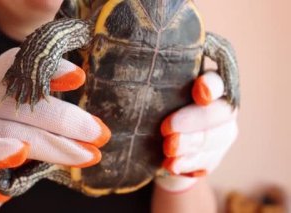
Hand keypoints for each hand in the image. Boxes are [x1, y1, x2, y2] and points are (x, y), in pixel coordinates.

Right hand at [0, 48, 110, 212]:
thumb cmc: (13, 143)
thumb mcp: (33, 123)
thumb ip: (52, 118)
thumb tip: (95, 127)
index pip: (20, 64)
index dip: (49, 70)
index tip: (79, 77)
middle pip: (25, 104)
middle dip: (66, 120)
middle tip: (99, 134)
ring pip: (13, 131)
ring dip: (53, 145)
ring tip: (86, 155)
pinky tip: (19, 153)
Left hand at [156, 72, 237, 191]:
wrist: (153, 145)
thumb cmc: (149, 108)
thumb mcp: (148, 94)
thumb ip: (148, 82)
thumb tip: (126, 69)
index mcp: (206, 84)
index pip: (217, 81)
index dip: (211, 87)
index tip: (199, 94)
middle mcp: (219, 107)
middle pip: (220, 112)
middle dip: (194, 121)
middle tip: (166, 129)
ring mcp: (221, 133)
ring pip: (215, 139)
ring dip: (190, 145)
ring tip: (168, 151)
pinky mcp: (214, 156)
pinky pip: (207, 162)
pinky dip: (189, 164)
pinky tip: (171, 165)